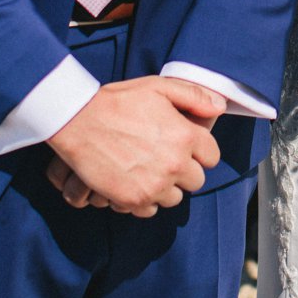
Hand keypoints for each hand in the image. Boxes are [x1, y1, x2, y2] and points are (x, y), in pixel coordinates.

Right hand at [43, 76, 224, 214]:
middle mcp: (175, 164)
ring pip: (174, 198)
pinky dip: (145, 200)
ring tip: (147, 170)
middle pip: (196, 181)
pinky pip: (150, 210)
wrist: (77, 121)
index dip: (199, 151)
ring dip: (165, 187)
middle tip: (164, 158)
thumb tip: (220, 107)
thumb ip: (194, 96)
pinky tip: (134, 182)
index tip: (186, 147)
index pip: (212, 157)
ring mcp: (154, 185)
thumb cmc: (118, 101)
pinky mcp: (132, 200)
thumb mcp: (158, 87)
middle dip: (184, 171)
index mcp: (186, 137)